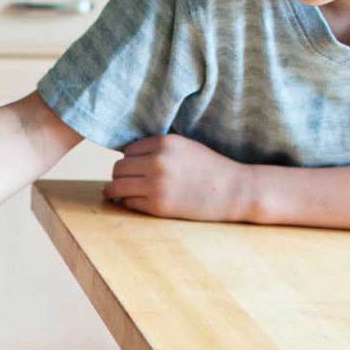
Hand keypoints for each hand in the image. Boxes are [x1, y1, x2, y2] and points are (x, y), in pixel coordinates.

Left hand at [103, 135, 253, 222]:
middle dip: (121, 175)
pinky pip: (128, 203)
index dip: (130, 160)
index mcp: (164, 143)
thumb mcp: (183, 147)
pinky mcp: (157, 206)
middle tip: (128, 182)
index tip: (136, 168)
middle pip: (118, 168)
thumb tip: (123, 156)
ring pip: (116, 186)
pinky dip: (128, 203)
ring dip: (116, 191)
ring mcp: (156, 185)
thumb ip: (156, 148)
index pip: (127, 151)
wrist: (233, 191)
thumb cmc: (208, 168)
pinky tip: (137, 202)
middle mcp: (157, 162)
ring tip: (119, 194)